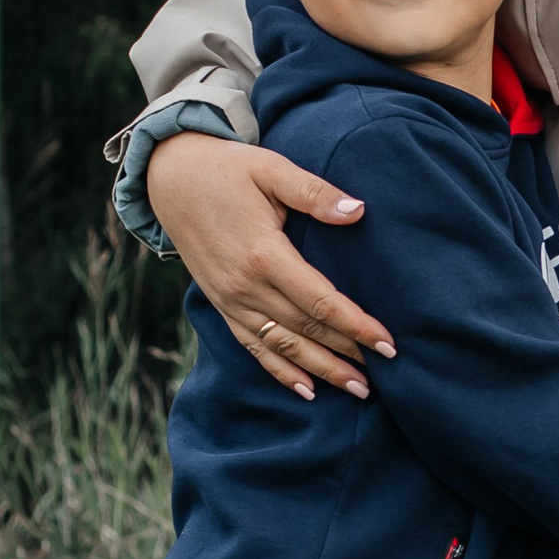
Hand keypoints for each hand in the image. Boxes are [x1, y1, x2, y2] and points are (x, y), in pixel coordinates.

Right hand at [145, 132, 395, 402]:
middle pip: (306, 332)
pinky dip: (280, 371)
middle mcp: (245, 286)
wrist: (169, 176)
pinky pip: (253, 346)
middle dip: (348, 356)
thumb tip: (358, 211)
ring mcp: (231, 300)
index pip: (321, 302)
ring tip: (358, 390)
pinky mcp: (222, 305)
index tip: (388, 345)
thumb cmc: (227, 169)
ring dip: (322, 371)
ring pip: (283, 347)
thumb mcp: (271, 169)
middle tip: (386, 375)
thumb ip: (315, 193)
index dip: (357, 326)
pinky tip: (307, 390)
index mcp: (264, 255)